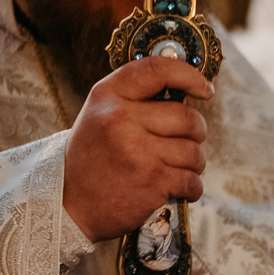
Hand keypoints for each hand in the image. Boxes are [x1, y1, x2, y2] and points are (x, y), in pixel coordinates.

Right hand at [64, 57, 213, 242]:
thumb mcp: (100, 114)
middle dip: (195, 133)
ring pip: (194, 151)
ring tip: (171, 169)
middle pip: (187, 117)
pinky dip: (190, 187)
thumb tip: (187, 88)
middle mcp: (121, 118)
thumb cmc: (93, 158)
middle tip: (182, 143)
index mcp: (108, 96)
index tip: (205, 89)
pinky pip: (192, 179)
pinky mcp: (152, 181)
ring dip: (191, 164)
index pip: (158, 70)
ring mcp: (138, 150)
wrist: (69, 204)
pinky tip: (174, 188)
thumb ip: (135, 98)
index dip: (189, 75)